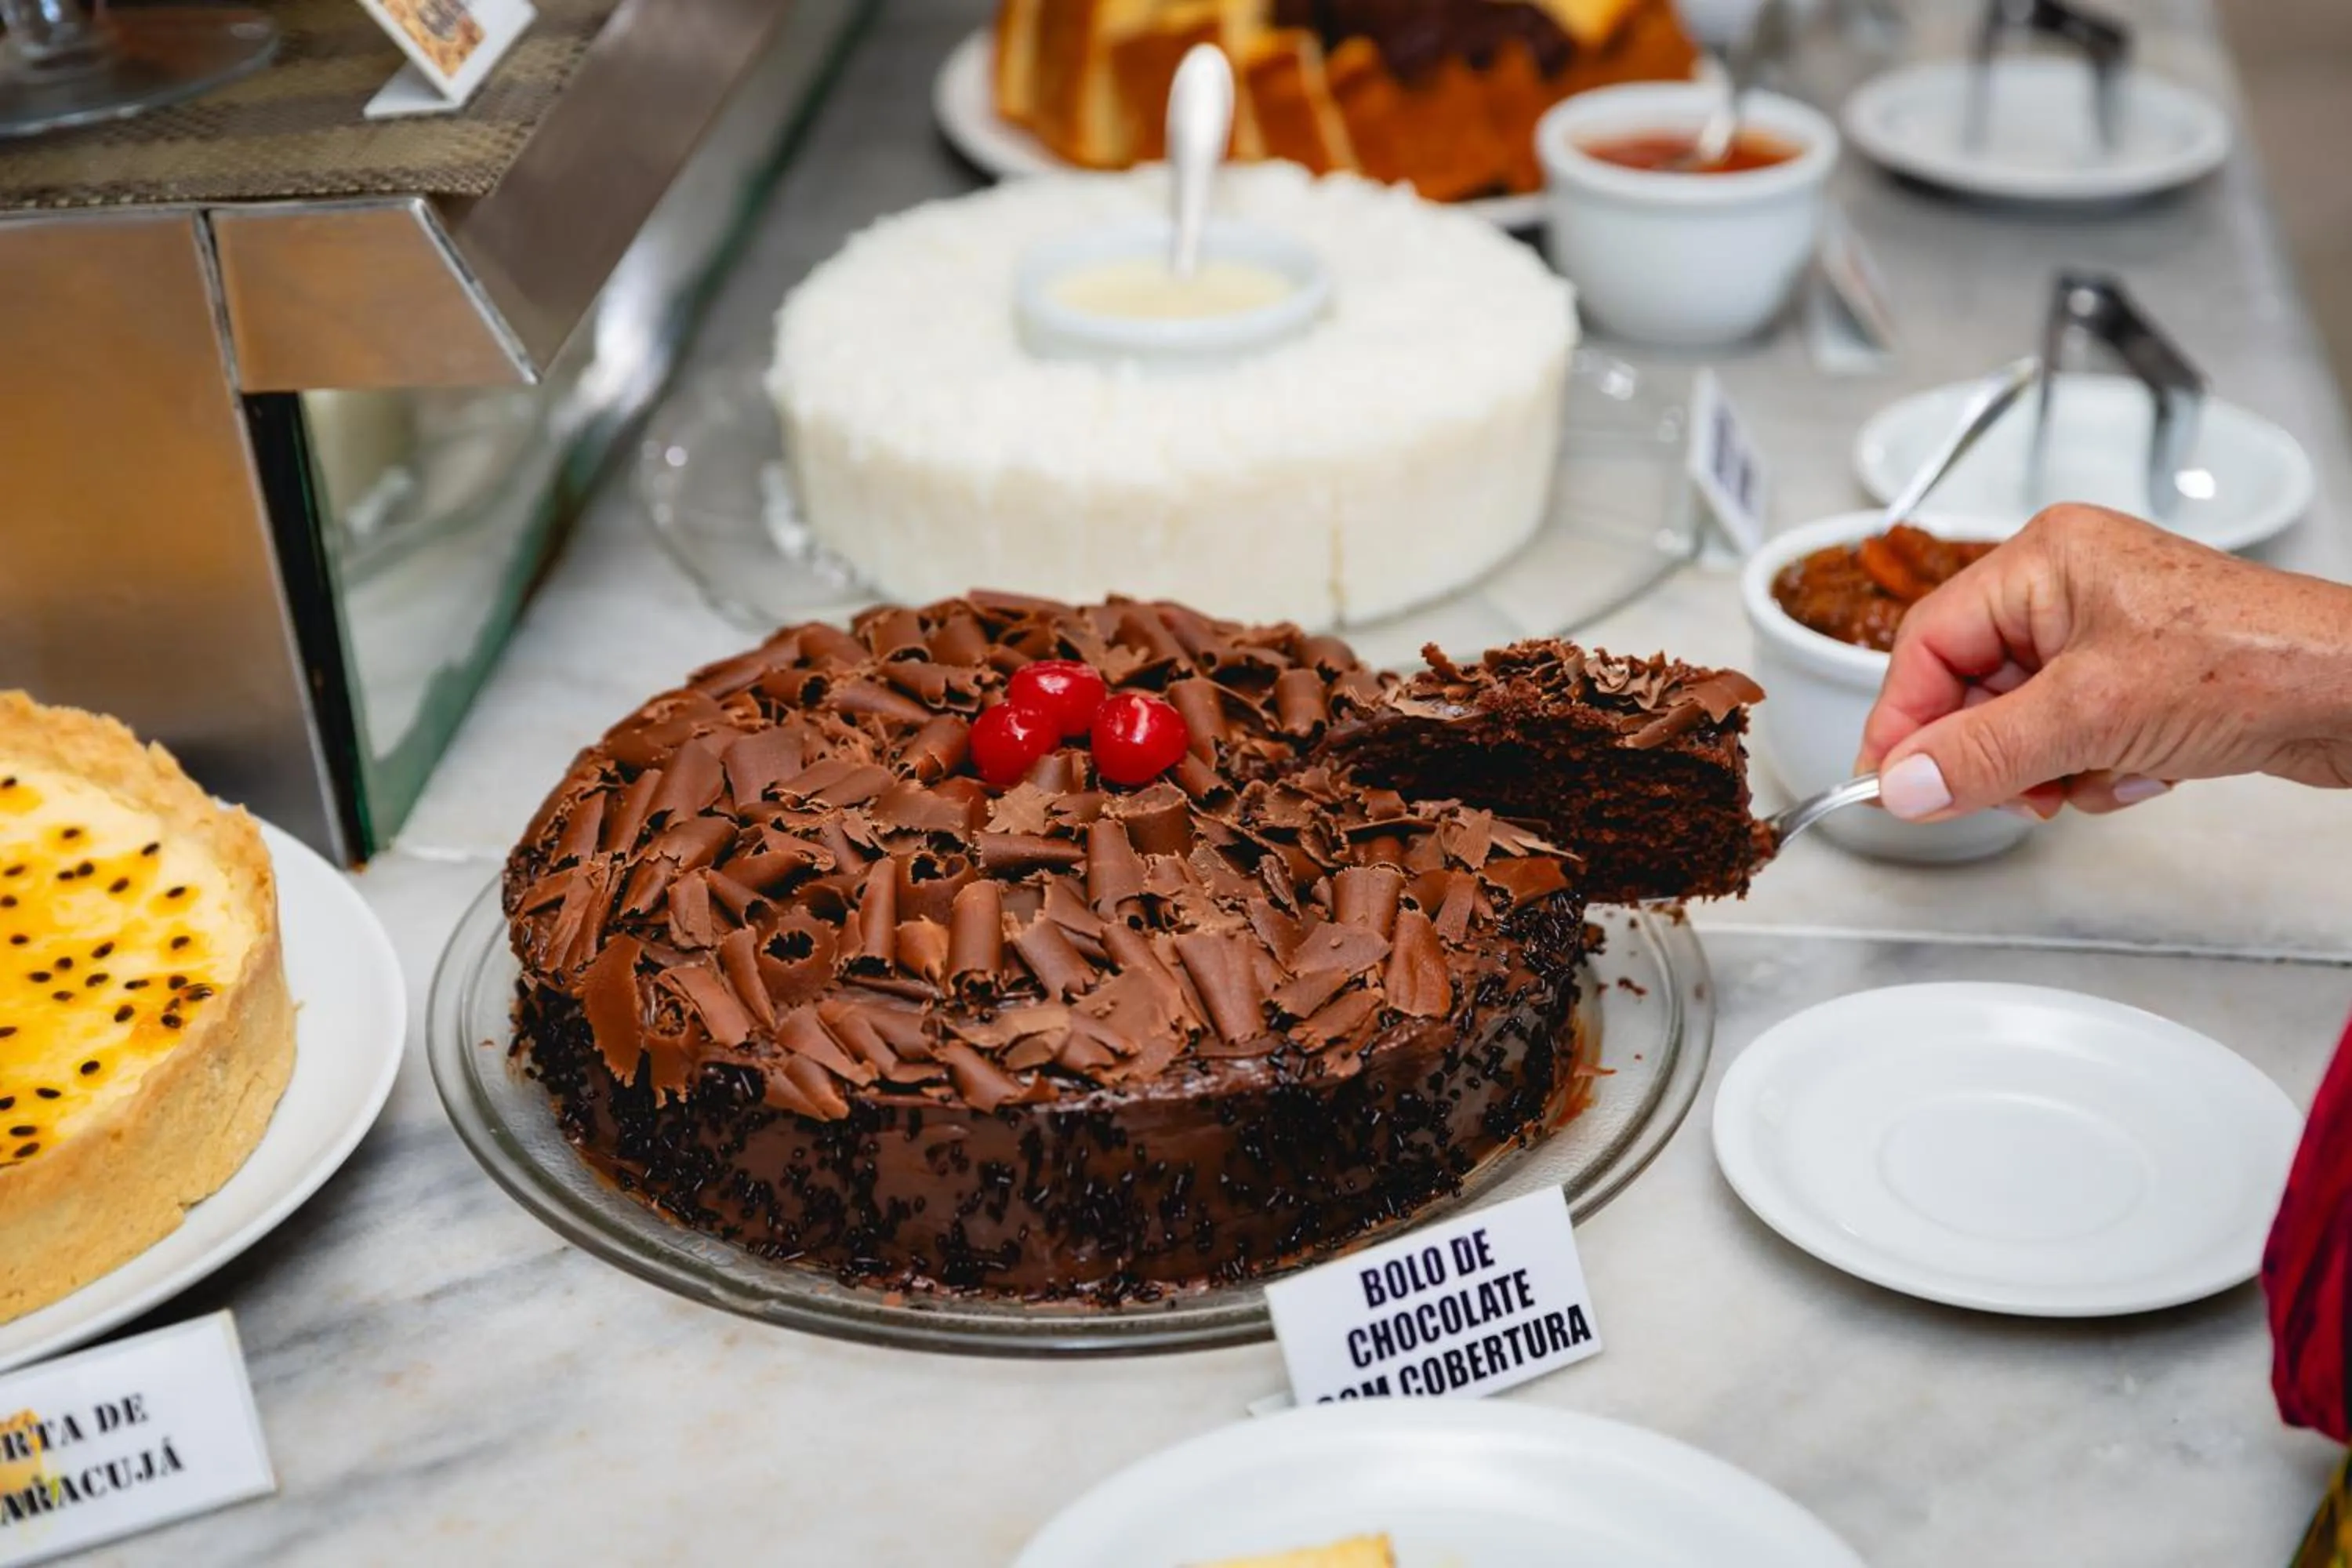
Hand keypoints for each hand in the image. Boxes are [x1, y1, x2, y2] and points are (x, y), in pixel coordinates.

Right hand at [1854, 503, 2351, 820]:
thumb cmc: (2255, 664)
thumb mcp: (2091, 716)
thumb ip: (1982, 754)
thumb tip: (1901, 785)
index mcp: (2043, 561)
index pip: (1928, 642)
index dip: (1902, 720)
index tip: (1890, 786)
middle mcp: (2067, 588)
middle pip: (1971, 688)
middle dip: (1999, 753)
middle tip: (2020, 793)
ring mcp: (2103, 635)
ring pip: (2021, 724)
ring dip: (2056, 768)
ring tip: (2108, 771)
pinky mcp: (2136, 680)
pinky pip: (2071, 739)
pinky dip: (2098, 769)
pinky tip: (2148, 768)